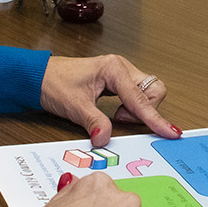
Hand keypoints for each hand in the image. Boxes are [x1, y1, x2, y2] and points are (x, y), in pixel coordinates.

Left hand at [40, 54, 179, 145]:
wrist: (38, 76)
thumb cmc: (53, 82)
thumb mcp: (74, 106)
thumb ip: (94, 122)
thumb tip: (106, 139)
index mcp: (113, 69)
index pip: (140, 98)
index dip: (154, 118)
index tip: (169, 131)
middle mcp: (121, 68)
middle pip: (152, 91)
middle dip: (144, 110)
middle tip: (119, 119)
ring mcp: (121, 73)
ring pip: (147, 93)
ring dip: (137, 109)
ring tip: (115, 116)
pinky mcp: (118, 81)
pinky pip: (137, 95)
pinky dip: (132, 107)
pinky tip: (116, 113)